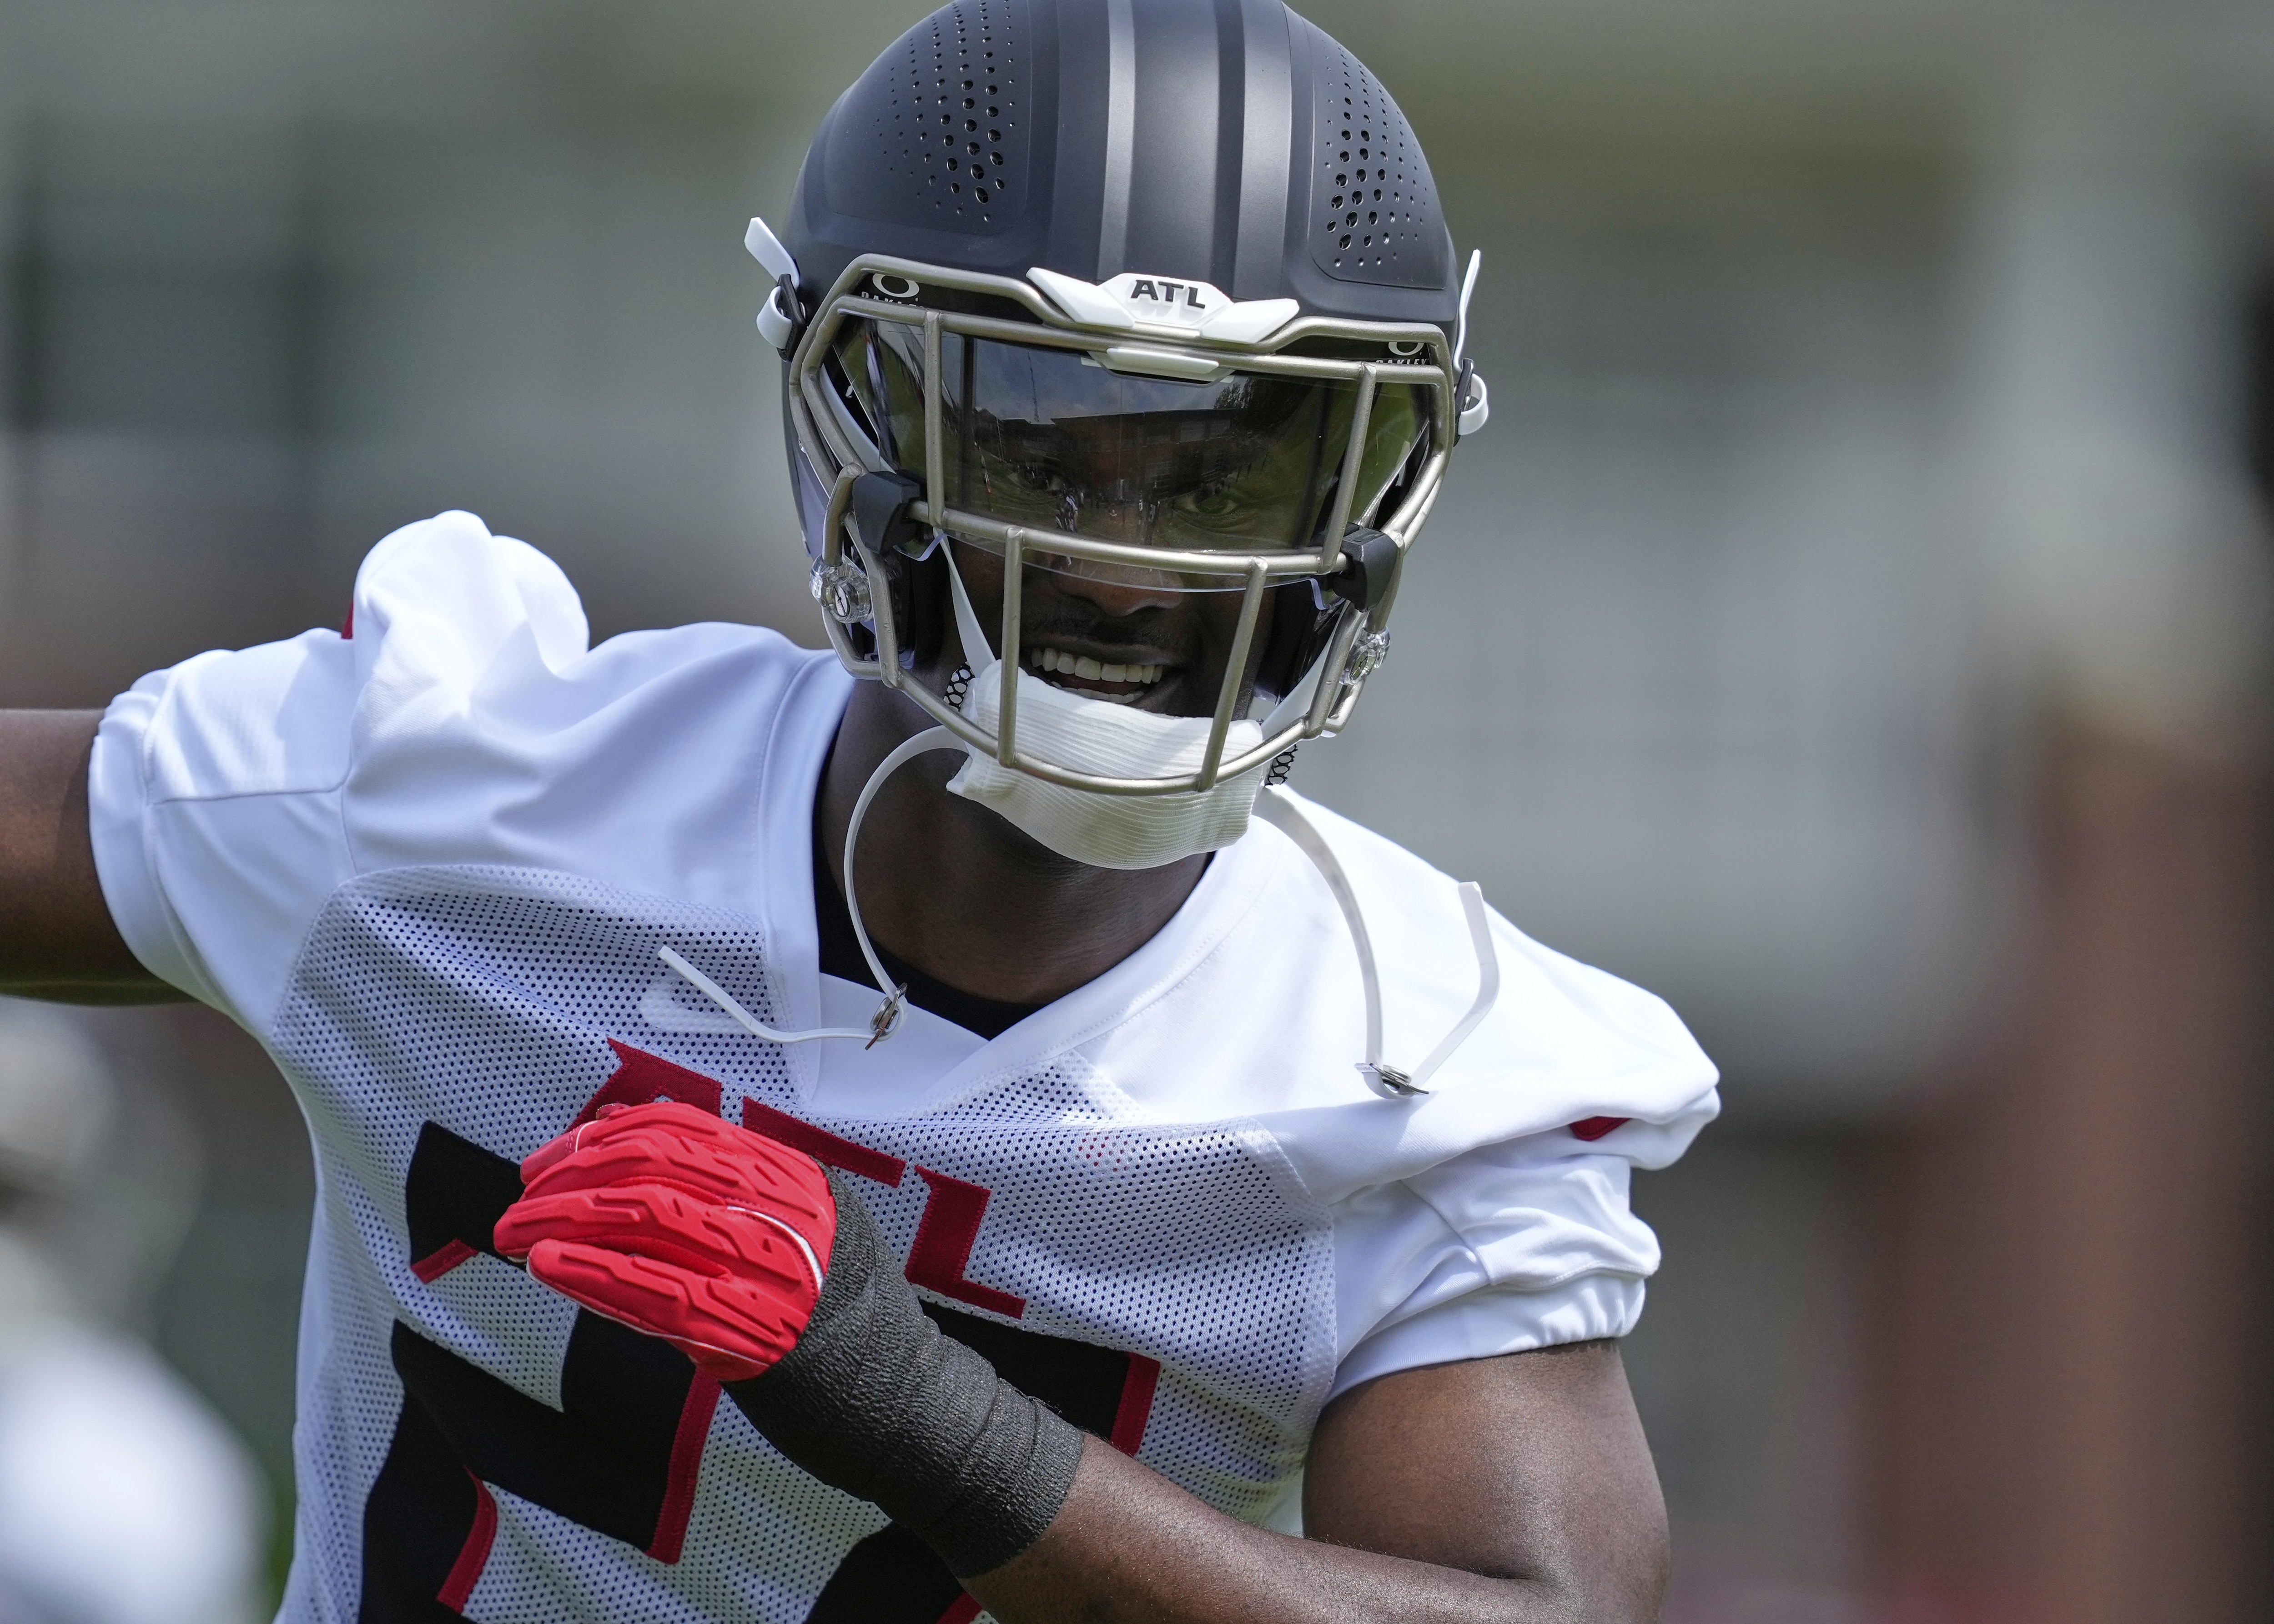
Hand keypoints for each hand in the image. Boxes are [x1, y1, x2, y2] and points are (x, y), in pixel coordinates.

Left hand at [496, 1097, 1084, 1579]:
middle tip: (521, 1196)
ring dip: (569, 1222)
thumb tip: (638, 1174)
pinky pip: (660, 1295)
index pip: (685, 1132)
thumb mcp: (804, 1238)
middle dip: (575, 1176)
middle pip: (658, 1168)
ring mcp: (774, 1271)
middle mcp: (786, 1213)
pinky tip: (552, 1269)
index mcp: (795, 1180)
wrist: (911, 1406)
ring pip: (651, 1222)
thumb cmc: (846, 1325)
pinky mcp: (755, 1334)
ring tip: (518, 1230)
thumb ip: (736, 1208)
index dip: (608, 1135)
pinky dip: (597, 1276)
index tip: (554, 1155)